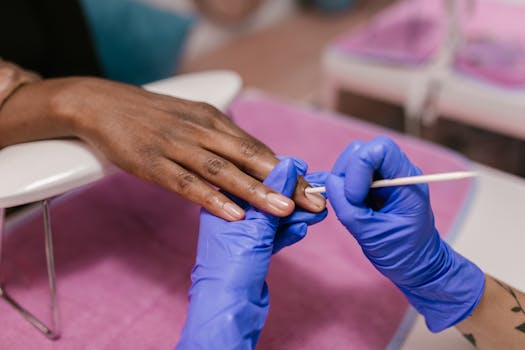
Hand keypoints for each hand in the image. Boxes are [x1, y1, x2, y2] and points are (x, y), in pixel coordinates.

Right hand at [0, 76, 325, 219]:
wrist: (102, 103)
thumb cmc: (152, 116)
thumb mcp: (192, 120)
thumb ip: (219, 141)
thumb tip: (249, 163)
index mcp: (215, 120)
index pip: (259, 149)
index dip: (288, 170)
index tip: (312, 189)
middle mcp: (202, 130)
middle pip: (250, 158)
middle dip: (285, 182)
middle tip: (313, 203)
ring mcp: (177, 146)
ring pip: (223, 170)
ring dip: (255, 190)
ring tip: (283, 209)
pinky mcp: (153, 162)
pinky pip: (186, 182)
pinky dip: (212, 198)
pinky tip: (233, 213)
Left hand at [177, 157, 325, 348]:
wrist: (228, 309)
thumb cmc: (232, 267)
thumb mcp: (255, 226)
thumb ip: (272, 195)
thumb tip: (288, 163)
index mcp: (221, 202)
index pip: (254, 178)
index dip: (281, 173)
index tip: (303, 170)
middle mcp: (230, 215)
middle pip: (267, 197)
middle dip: (294, 197)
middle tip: (319, 194)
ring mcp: (241, 234)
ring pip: (274, 217)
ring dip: (297, 214)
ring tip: (320, 210)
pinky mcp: (252, 251)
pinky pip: (274, 235)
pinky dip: (289, 232)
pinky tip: (303, 228)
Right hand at [325, 136, 484, 331]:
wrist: (418, 265)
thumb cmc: (404, 253)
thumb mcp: (373, 235)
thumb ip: (349, 208)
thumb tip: (329, 182)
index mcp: (406, 180)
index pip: (380, 149)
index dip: (359, 167)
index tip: (355, 197)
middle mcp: (395, 172)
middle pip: (360, 151)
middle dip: (345, 174)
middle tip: (347, 202)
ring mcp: (383, 177)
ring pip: (351, 160)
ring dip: (342, 182)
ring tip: (349, 207)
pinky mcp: (371, 186)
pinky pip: (349, 175)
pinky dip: (340, 188)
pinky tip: (345, 205)